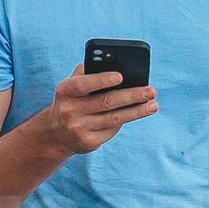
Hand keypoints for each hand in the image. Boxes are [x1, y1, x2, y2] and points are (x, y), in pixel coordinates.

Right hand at [35, 67, 156, 156]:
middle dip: (132, 96)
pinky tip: (138, 113)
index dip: (102, 80)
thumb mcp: (70, 86)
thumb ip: (86, 72)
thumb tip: (114, 64)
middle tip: (151, 91)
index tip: (121, 76)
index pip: (83, 84)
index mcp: (64, 91)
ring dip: (137, 111)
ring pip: (114, 118)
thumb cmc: (71, 101)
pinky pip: (112, 130)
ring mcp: (78, 128)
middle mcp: (69, 110)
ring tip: (153, 105)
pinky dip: (126, 120)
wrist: (55, 134)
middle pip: (106, 102)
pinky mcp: (88, 143)